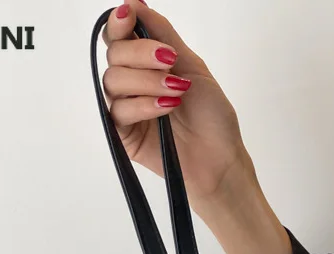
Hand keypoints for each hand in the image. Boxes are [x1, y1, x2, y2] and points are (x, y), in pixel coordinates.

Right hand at [101, 1, 249, 206]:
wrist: (219, 159)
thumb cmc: (212, 117)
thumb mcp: (192, 65)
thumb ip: (163, 33)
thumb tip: (135, 3)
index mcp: (146, 64)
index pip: (119, 37)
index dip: (119, 23)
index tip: (129, 16)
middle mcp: (132, 84)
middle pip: (114, 54)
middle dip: (142, 54)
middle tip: (170, 62)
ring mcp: (127, 109)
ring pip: (113, 80)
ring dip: (147, 81)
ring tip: (176, 91)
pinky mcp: (123, 135)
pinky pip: (118, 111)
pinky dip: (143, 105)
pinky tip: (166, 108)